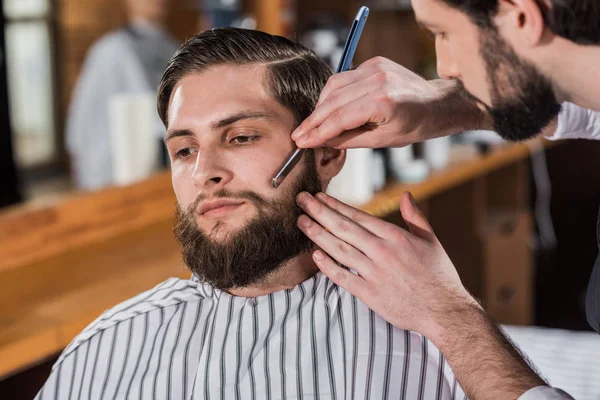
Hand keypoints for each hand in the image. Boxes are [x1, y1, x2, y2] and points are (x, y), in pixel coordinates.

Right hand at [291, 57, 486, 149]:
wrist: (437, 103)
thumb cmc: (415, 125)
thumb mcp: (383, 140)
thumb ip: (349, 140)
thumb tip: (322, 141)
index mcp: (383, 102)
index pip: (339, 118)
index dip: (317, 132)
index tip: (302, 142)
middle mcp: (377, 80)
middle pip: (332, 101)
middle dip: (313, 120)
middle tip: (298, 135)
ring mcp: (375, 68)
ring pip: (334, 86)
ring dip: (320, 106)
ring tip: (312, 125)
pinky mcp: (373, 63)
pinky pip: (344, 78)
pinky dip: (333, 94)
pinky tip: (328, 108)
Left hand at [296, 190, 476, 339]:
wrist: (446, 310)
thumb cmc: (439, 276)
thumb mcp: (431, 240)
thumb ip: (415, 217)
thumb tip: (405, 195)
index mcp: (395, 236)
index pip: (358, 216)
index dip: (335, 205)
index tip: (318, 196)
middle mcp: (382, 251)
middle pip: (343, 228)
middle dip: (319, 212)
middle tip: (301, 201)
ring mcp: (375, 273)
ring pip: (340, 249)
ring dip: (317, 234)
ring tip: (302, 222)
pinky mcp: (370, 294)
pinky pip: (344, 277)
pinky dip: (328, 266)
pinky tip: (314, 255)